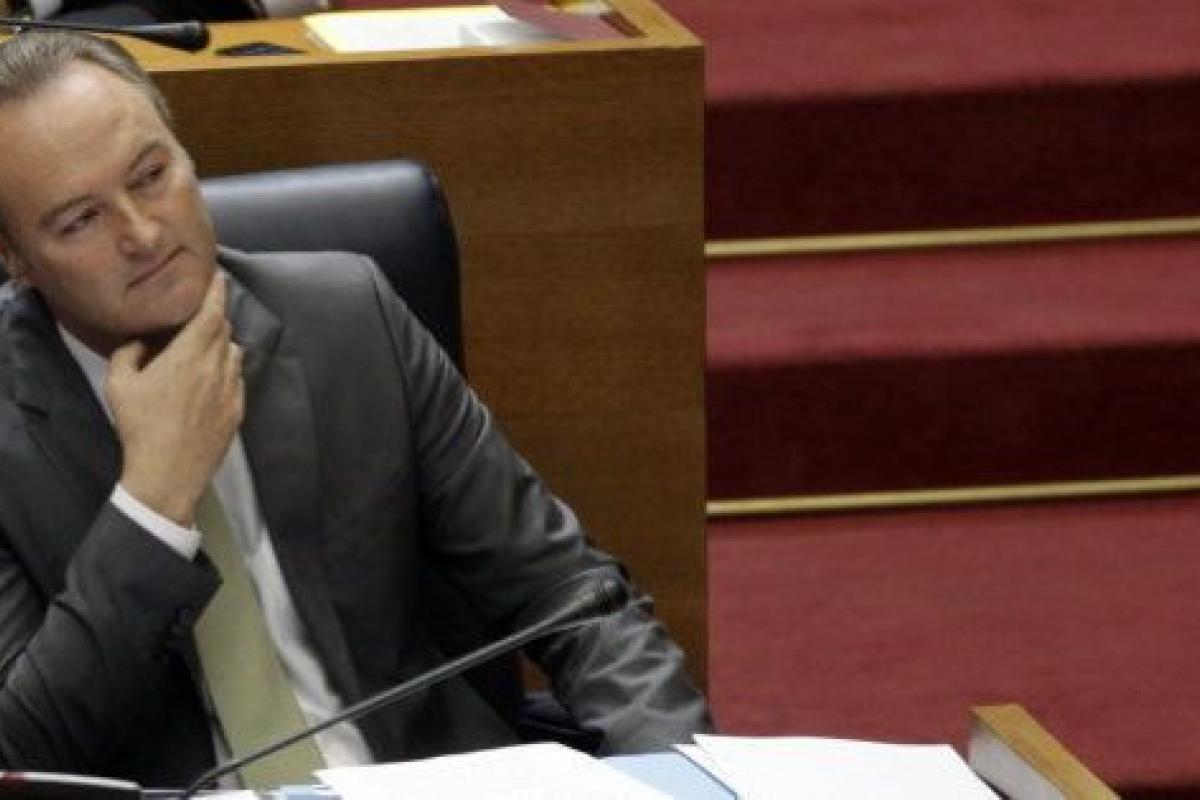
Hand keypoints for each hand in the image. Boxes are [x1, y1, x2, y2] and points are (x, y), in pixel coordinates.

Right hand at [107, 273, 244, 525]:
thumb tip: (142, 341)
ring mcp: (231, 390)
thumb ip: (129, 352)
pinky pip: (237, 379)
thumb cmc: (140, 427)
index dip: (217, 292)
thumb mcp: (119, 384)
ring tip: (203, 349)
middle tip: (202, 312)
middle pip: (224, 330)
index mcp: (189, 356)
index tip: (219, 278)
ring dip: (221, 345)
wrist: (168, 474)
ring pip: (233, 354)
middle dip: (215, 317)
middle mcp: (217, 368)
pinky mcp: (238, 410)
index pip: (211, 313)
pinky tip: (210, 380)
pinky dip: (226, 371)